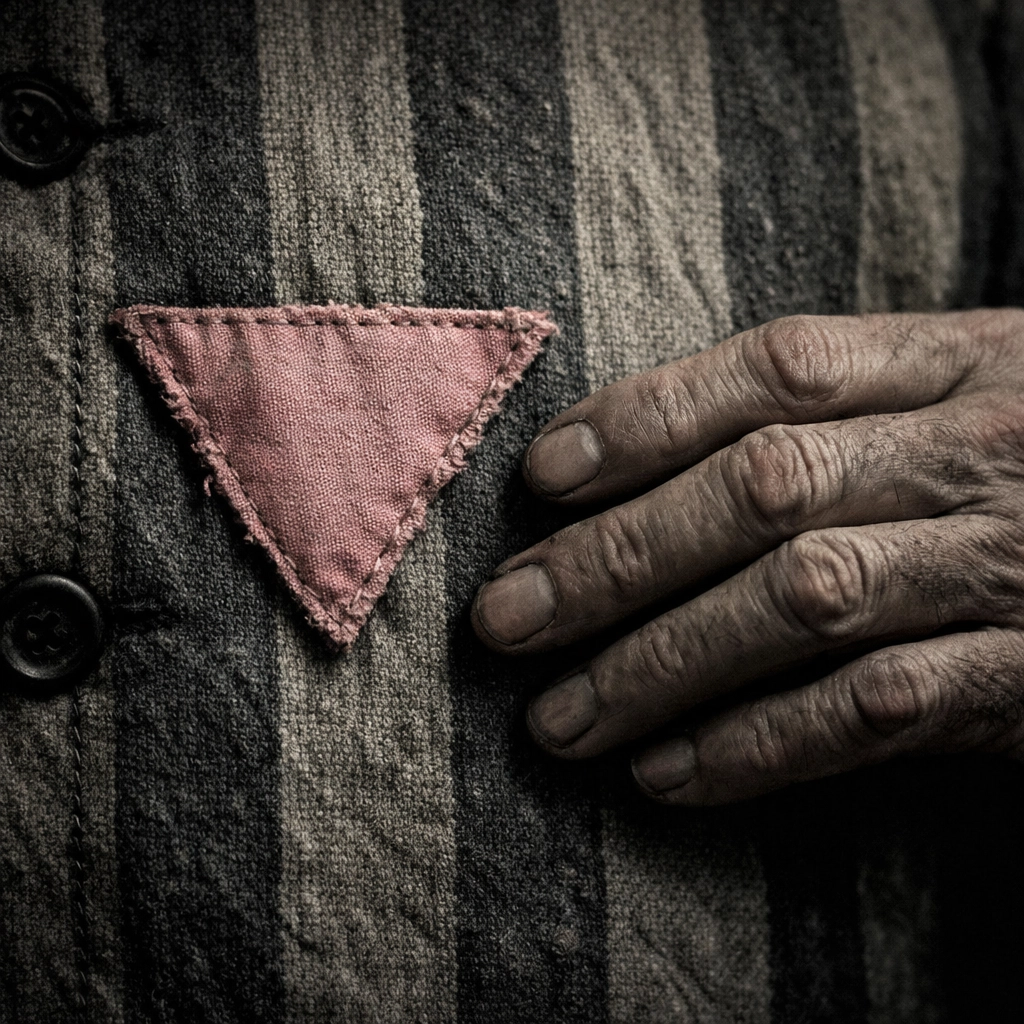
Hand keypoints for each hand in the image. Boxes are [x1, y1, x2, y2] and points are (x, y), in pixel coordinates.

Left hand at [471, 311, 1023, 804]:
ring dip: (662, 667)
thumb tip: (646, 460)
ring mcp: (1009, 565)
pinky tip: (670, 773)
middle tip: (504, 620)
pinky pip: (879, 711)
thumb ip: (841, 408)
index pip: (773, 370)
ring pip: (804, 603)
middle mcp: (975, 450)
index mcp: (954, 361)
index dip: (647, 417)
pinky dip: (763, 745)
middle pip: (762, 490)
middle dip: (617, 558)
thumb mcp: (968, 389)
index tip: (541, 477)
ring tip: (558, 721)